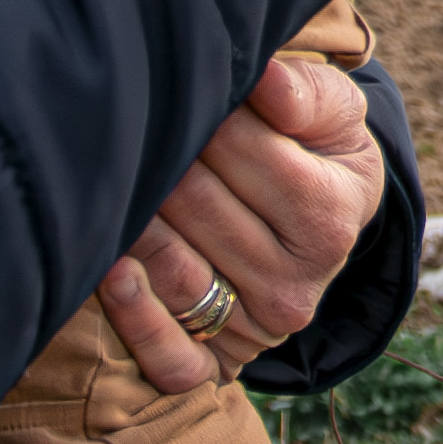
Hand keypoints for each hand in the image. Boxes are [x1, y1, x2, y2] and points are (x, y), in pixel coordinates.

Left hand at [107, 51, 388, 391]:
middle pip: (197, 204)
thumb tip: (264, 79)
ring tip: (108, 179)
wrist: (323, 230)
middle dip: (157, 156)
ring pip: (174, 270)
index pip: (242, 150)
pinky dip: (133, 315)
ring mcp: (256, 331)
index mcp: (329, 218)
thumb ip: (305, 94)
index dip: (201, 109)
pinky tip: (110, 270)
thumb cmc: (318, 156)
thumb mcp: (335, 117)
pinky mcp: (218, 364)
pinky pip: (169, 357)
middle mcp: (296, 285)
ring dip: (130, 220)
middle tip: (128, 124)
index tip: (176, 85)